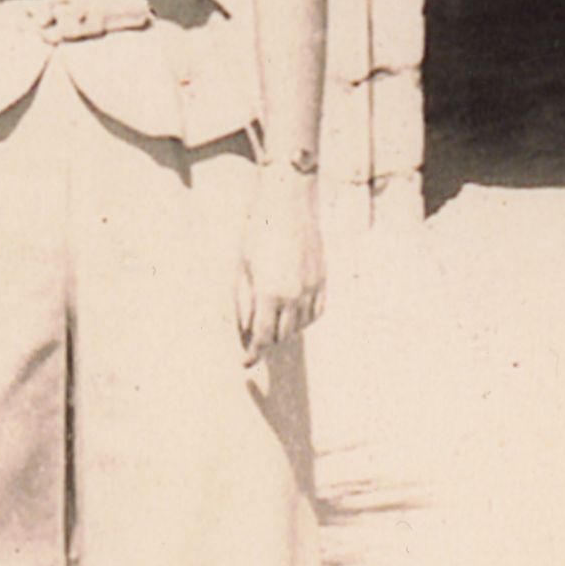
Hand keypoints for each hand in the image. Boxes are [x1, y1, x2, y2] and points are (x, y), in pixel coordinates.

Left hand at [237, 171, 325, 369]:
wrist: (288, 202)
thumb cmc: (257, 230)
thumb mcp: (242, 266)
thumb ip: (243, 301)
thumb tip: (244, 328)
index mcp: (269, 293)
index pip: (262, 337)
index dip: (253, 353)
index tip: (246, 363)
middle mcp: (294, 295)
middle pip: (282, 335)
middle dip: (266, 342)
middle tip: (254, 341)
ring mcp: (312, 288)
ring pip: (301, 326)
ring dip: (285, 331)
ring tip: (271, 324)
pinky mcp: (323, 279)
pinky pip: (316, 312)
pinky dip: (305, 319)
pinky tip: (293, 314)